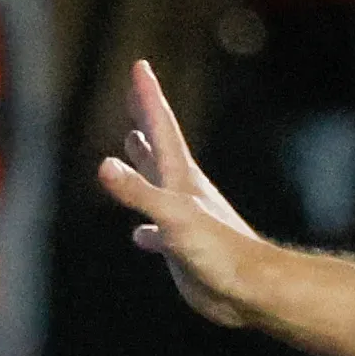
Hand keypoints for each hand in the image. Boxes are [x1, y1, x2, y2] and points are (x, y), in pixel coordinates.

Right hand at [93, 60, 279, 327]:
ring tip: (132, 142)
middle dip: (146, 117)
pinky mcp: (182, 248)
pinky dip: (146, 227)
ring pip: (157, 183)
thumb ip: (139, 192)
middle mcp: (182, 192)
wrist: (250, 290)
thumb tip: (104, 166)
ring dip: (144, 162)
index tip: (139, 65)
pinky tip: (140, 234)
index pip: (161, 127)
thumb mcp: (173, 217)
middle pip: (159, 146)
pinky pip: (158, 231)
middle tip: (137, 92)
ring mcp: (182, 219)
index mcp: (180, 177)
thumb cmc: (219, 251)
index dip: (148, 96)